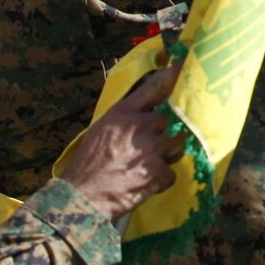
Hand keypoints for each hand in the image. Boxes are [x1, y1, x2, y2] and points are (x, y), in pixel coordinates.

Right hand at [59, 66, 183, 218]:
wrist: (80, 198)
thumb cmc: (87, 165)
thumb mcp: (101, 130)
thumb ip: (126, 119)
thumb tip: (150, 112)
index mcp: (122, 113)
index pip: (153, 87)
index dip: (171, 76)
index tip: (184, 67)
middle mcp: (139, 125)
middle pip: (168, 122)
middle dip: (161, 135)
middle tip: (144, 151)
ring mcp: (151, 148)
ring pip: (175, 146)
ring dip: (165, 157)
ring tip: (143, 168)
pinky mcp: (158, 171)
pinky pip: (171, 173)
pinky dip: (160, 181)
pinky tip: (143, 185)